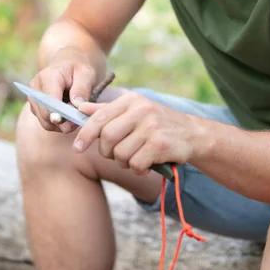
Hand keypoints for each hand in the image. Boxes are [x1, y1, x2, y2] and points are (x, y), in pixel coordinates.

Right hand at [28, 47, 96, 132]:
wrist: (67, 62)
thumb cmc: (78, 67)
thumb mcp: (86, 74)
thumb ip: (82, 89)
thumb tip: (76, 106)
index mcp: (48, 77)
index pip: (50, 102)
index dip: (61, 116)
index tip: (74, 123)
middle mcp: (35, 87)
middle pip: (45, 115)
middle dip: (63, 122)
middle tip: (79, 121)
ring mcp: (32, 97)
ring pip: (44, 121)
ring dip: (60, 124)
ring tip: (75, 117)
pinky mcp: (34, 105)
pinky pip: (44, 121)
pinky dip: (57, 123)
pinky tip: (68, 116)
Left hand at [73, 92, 202, 174]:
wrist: (192, 133)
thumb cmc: (157, 122)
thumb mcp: (133, 110)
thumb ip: (105, 110)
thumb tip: (78, 108)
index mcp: (132, 100)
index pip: (100, 117)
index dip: (85, 134)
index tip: (77, 148)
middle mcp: (142, 110)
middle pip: (107, 138)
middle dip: (108, 152)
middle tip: (116, 154)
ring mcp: (152, 127)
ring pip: (121, 154)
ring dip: (125, 162)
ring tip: (136, 157)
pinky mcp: (161, 144)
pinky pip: (136, 164)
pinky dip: (138, 169)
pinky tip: (147, 164)